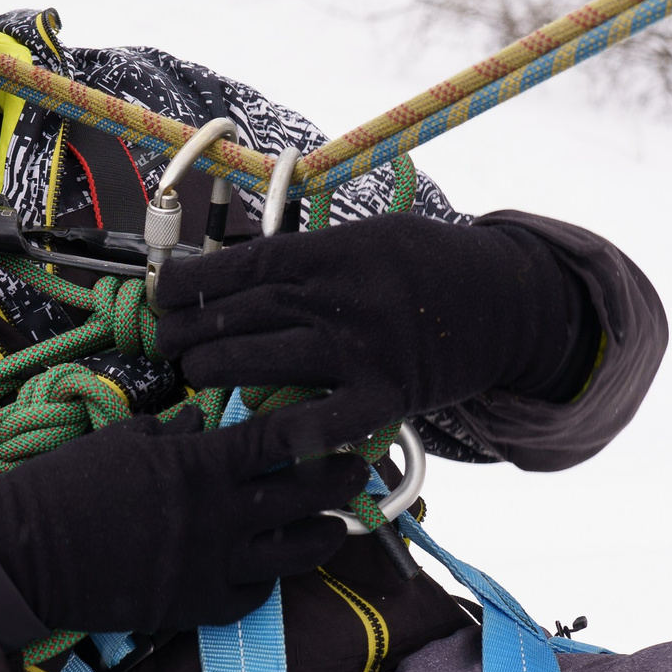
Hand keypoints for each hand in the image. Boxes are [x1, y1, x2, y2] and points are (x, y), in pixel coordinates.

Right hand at [0, 401, 369, 638]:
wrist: (26, 556)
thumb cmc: (65, 486)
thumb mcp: (120, 441)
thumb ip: (171, 434)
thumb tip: (201, 426)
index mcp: (197, 465)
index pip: (276, 441)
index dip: (317, 430)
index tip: (345, 425)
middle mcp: (216, 516)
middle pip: (301, 496)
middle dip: (338, 482)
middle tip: (358, 474)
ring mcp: (210, 566)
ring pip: (291, 553)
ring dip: (320, 537)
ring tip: (334, 529)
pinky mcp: (195, 606)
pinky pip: (252, 596)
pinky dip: (267, 580)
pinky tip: (270, 569)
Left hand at [152, 215, 584, 441]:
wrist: (507, 302)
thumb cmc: (424, 267)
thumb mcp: (368, 239)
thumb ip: (307, 258)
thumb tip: (228, 273)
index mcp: (335, 252)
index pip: (244, 264)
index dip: (193, 281)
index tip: (163, 293)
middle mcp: (344, 298)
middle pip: (245, 314)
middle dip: (192, 330)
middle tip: (168, 341)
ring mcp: (365, 349)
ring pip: (267, 361)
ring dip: (218, 370)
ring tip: (195, 371)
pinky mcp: (388, 395)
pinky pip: (327, 419)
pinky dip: (291, 429)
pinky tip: (257, 431)